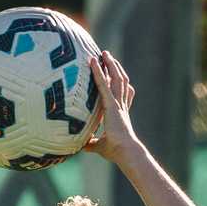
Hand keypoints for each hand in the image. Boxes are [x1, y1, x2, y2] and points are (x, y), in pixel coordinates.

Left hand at [83, 49, 138, 164]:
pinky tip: (92, 61)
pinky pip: (104, 84)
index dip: (120, 82)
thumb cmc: (115, 151)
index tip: (115, 73)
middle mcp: (121, 105)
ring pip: (117, 78)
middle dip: (115, 67)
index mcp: (120, 114)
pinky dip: (98, 72)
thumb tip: (81, 145)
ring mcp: (117, 104)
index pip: (122, 94)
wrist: (125, 152)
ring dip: (110, 64)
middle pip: (121, 81)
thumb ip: (91, 143)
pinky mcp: (111, 105)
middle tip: (107, 56)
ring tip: (104, 53)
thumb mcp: (99, 146)